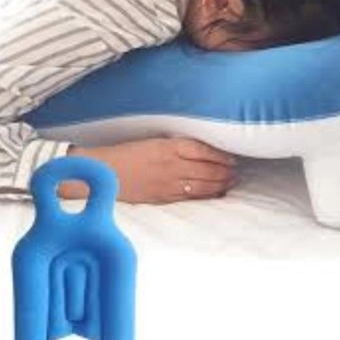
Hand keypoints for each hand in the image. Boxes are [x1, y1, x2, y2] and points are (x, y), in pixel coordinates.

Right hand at [60, 138, 236, 203]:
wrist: (101, 172)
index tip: (232, 156)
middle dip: (225, 171)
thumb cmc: (123, 153)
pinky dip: (206, 196)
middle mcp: (171, 165)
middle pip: (207, 169)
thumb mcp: (150, 141)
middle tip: (237, 170)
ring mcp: (168, 183)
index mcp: (168, 147)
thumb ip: (173, 146)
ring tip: (231, 181)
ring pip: (203, 185)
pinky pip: (190, 198)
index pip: (204, 151)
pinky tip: (216, 194)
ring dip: (220, 183)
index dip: (221, 155)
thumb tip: (197, 150)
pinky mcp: (163, 197)